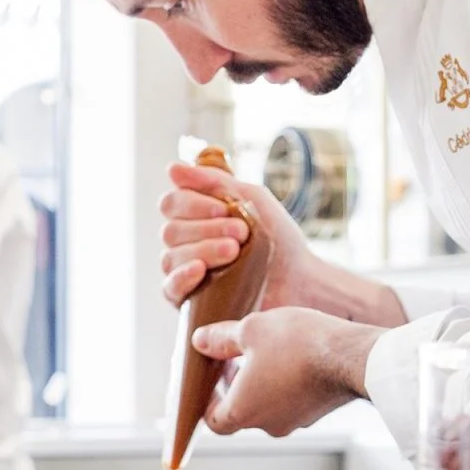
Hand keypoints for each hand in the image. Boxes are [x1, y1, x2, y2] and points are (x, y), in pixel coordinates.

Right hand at [158, 161, 406, 326]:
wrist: (299, 280)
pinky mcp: (189, 301)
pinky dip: (182, 276)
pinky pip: (169, 287)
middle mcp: (185, 243)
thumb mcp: (250, 200)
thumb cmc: (277, 239)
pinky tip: (201, 270)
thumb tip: (172, 168)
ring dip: (204, 249)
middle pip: (171, 230)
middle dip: (206, 229)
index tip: (225, 209)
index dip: (193, 204)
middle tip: (241, 233)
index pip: (172, 204)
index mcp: (195, 217)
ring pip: (171, 257)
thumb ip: (213, 181)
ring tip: (235, 252)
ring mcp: (185, 272)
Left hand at [190, 307, 385, 436]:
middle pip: (240, 412)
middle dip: (233, 386)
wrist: (352, 356)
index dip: (206, 402)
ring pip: (267, 405)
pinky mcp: (317, 412)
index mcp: (243, 411)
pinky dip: (283, 384)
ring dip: (259, 383)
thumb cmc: (298, 344)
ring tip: (263, 351)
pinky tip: (290, 356)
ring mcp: (295, 420)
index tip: (209, 379)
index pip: (213, 421)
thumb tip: (199, 342)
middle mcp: (268, 424)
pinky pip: (290, 401)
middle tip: (233, 357)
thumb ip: (220, 339)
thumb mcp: (250, 330)